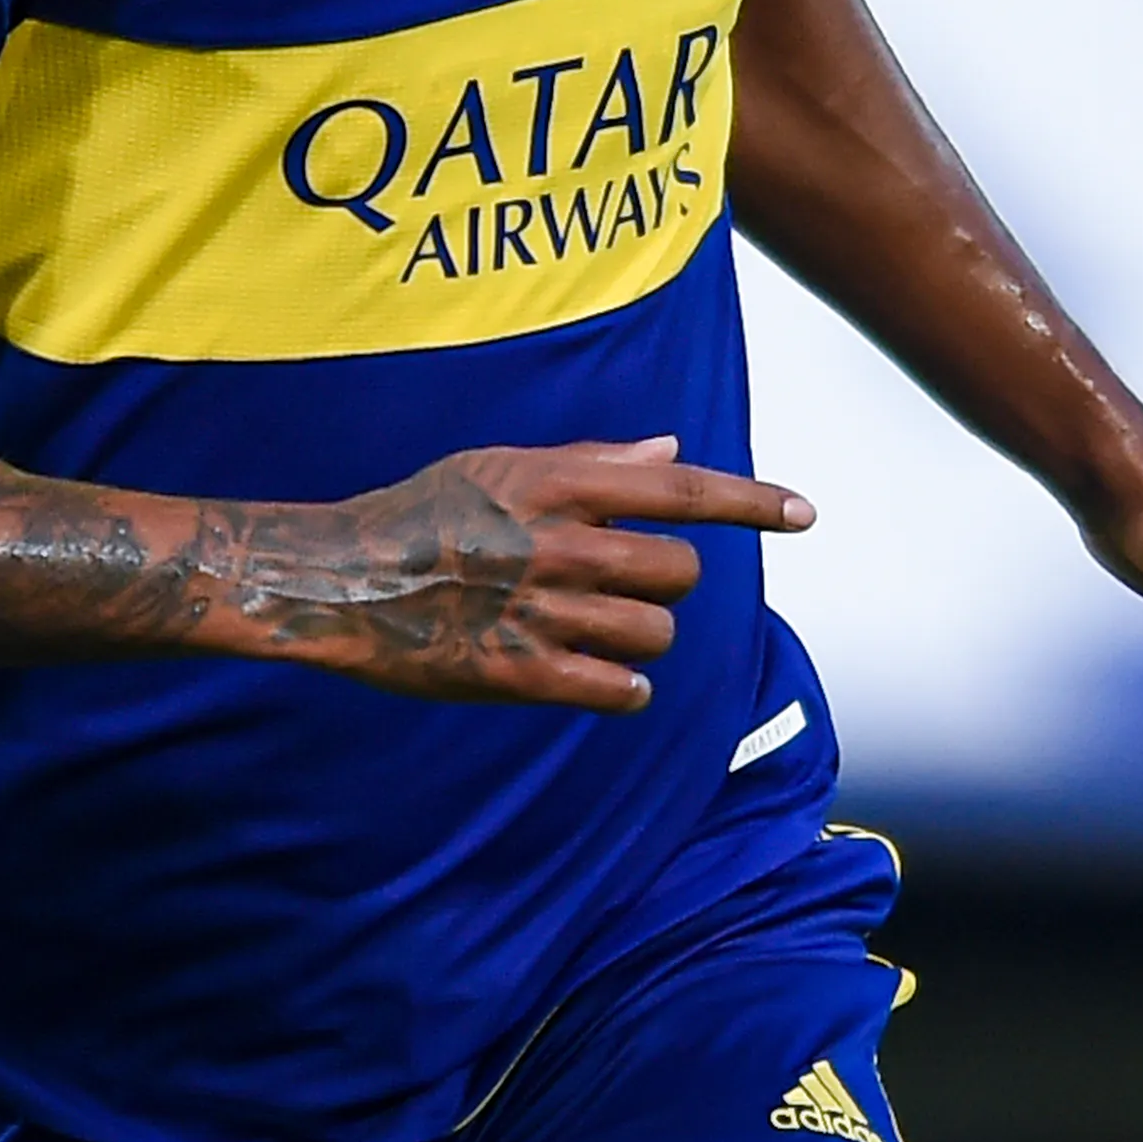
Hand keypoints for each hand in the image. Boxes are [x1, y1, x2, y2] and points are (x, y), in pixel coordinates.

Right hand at [222, 437, 809, 711]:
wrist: (338, 578)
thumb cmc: (423, 511)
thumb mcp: (502, 464)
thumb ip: (593, 461)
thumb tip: (672, 450)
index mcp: (557, 484)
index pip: (681, 490)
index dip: (751, 502)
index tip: (805, 513)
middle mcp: (558, 543)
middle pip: (677, 572)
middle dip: (666, 583)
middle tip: (622, 584)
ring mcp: (540, 611)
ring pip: (654, 634)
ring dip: (644, 639)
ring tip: (602, 631)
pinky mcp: (517, 672)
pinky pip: (616, 690)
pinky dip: (624, 689)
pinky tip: (607, 681)